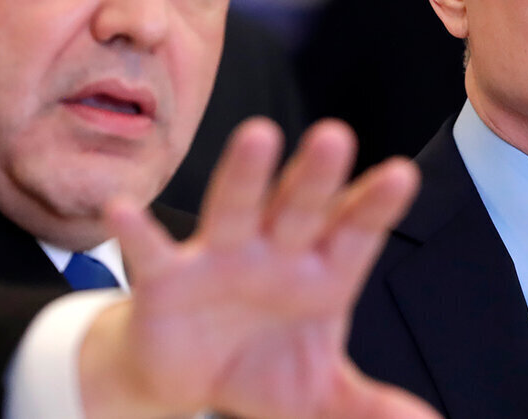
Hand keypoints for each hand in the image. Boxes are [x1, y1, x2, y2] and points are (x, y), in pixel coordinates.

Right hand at [77, 117, 437, 417]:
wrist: (189, 379)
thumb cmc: (262, 368)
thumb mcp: (317, 393)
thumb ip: (364, 404)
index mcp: (319, 272)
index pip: (353, 232)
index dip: (375, 205)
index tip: (403, 174)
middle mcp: (273, 251)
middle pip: (300, 207)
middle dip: (316, 175)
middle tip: (335, 136)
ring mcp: (219, 258)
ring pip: (235, 208)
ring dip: (245, 175)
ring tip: (259, 137)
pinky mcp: (166, 278)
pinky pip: (151, 251)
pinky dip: (137, 230)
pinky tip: (124, 208)